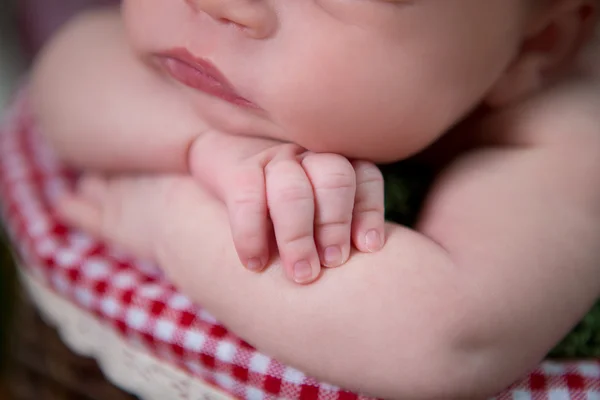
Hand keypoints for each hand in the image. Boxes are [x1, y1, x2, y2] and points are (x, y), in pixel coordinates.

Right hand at [189, 133, 385, 283]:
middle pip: (334, 178)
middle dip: (335, 225)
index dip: (368, 212)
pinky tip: (256, 264)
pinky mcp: (238, 168)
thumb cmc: (279, 208)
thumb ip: (338, 227)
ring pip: (292, 191)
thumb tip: (364, 257)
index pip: (365, 177)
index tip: (367, 247)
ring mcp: (274, 159)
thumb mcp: (315, 212)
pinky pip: (247, 198)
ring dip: (299, 237)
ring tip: (302, 274)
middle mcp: (308, 155)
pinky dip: (252, 235)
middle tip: (331, 263)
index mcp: (336, 162)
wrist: (215, 170)